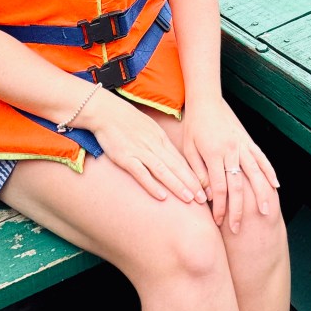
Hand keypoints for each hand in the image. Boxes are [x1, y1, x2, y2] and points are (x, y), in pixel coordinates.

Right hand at [83, 88, 207, 204]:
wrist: (106, 111)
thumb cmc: (126, 120)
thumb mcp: (148, 128)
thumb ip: (159, 143)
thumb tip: (170, 158)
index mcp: (160, 139)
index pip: (181, 160)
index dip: (193, 175)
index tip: (204, 187)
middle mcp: (154, 145)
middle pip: (176, 167)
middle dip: (192, 183)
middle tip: (204, 199)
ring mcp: (140, 151)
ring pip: (163, 171)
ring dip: (177, 186)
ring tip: (190, 199)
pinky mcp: (125, 157)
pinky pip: (141, 173)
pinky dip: (152, 185)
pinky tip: (162, 196)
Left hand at [181, 97, 279, 232]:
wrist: (206, 100)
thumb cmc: (194, 126)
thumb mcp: (188, 149)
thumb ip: (197, 171)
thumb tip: (205, 196)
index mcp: (213, 153)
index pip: (218, 187)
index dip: (219, 207)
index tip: (219, 222)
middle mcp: (230, 150)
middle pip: (237, 185)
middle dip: (238, 209)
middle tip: (238, 228)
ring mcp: (242, 145)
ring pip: (255, 173)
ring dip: (261, 194)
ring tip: (266, 212)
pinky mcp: (248, 140)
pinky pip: (262, 158)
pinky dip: (269, 172)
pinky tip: (275, 186)